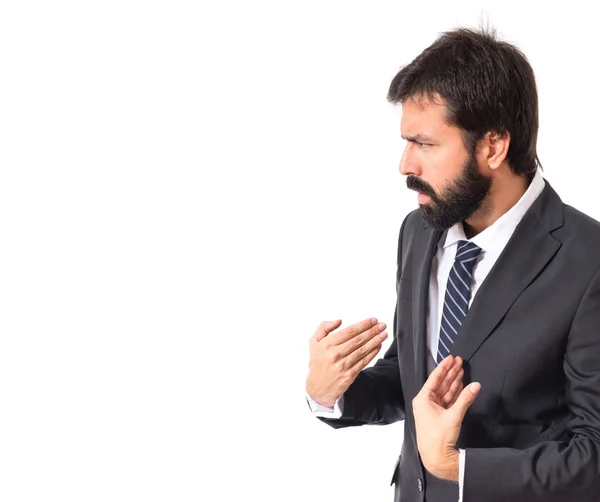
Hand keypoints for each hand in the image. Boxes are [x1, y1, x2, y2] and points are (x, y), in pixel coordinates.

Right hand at [305, 318, 387, 407]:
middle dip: (372, 331)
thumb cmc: (317, 363)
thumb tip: (338, 321)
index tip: (372, 320)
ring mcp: (343, 365)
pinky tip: (378, 346)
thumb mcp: (314, 342)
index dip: (363, 325)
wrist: (317, 388)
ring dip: (375, 341)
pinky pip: (364, 362)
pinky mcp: (350, 375)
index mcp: (327, 344)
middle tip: (382, 325)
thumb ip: (324, 328)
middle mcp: (335, 354)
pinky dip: (372, 353)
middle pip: (358, 340)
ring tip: (384, 334)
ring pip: (363, 350)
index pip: (349, 331)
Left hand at [412, 355, 480, 480]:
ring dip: (453, 381)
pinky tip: (461, 385)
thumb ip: (465, 399)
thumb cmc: (438, 438)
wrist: (437, 458)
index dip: (444, 367)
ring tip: (461, 370)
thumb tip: (476, 385)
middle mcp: (426, 402)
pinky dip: (455, 393)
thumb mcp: (453, 416)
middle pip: (440, 383)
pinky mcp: (439, 416)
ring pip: (445, 391)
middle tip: (459, 361)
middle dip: (450, 372)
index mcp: (423, 399)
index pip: (434, 378)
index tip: (451, 358)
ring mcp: (432, 409)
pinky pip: (448, 400)